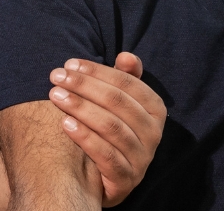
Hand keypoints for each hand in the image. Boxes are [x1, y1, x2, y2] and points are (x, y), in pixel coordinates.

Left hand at [48, 52, 166, 206]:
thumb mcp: (122, 105)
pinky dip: (85, 138)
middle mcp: (154, 132)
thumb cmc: (113, 132)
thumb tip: (126, 56)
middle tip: (57, 77)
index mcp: (155, 109)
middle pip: (118, 102)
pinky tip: (65, 124)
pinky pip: (106, 155)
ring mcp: (142, 156)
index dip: (98, 71)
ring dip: (81, 108)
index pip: (128, 83)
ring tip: (55, 96)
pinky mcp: (126, 178)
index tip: (70, 64)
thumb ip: (125, 80)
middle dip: (84, 86)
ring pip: (111, 127)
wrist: (110, 179)